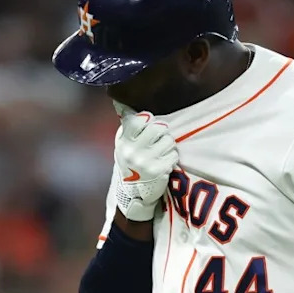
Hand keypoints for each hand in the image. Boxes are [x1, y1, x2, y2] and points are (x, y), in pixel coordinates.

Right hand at [112, 101, 177, 221]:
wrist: (133, 192)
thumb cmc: (131, 161)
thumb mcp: (123, 142)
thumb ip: (126, 123)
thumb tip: (119, 100)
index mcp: (124, 140)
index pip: (140, 119)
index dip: (148, 122)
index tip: (147, 128)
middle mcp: (133, 150)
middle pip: (159, 128)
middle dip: (162, 133)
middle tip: (157, 142)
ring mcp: (146, 161)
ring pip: (169, 141)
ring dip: (169, 146)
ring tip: (160, 154)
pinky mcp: (159, 171)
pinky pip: (174, 155)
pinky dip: (172, 158)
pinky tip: (164, 163)